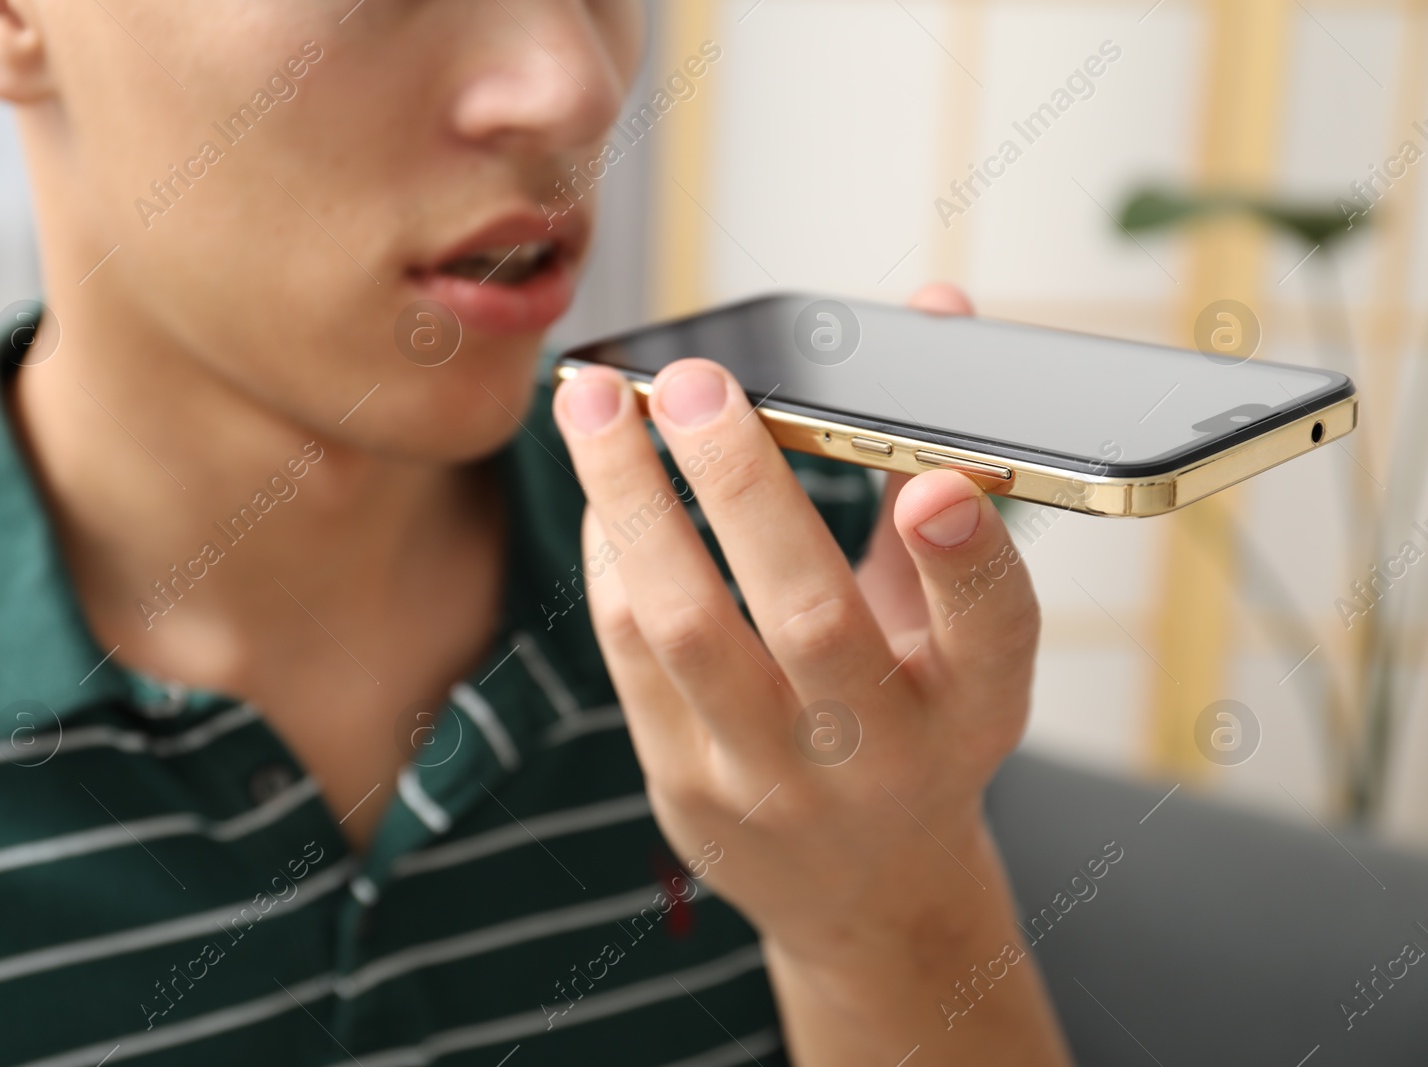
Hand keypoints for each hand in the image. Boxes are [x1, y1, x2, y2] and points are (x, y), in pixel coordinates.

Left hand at [553, 285, 1067, 1063]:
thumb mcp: (964, 633)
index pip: (992, 632)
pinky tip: (604, 485)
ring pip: (686, 629)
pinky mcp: (686, 789)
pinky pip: (629, 653)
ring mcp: (774, 783)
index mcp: (976, 708)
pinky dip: (612, 553)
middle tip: (693, 380)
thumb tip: (930, 308)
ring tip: (595, 405)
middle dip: (743, 485)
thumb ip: (939, 474)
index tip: (938, 482)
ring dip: (632, 501)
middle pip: (810, 619)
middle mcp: (881, 755)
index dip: (969, 556)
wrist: (867, 890)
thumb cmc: (921, 726)